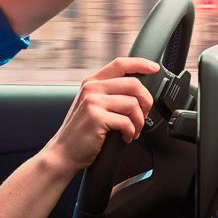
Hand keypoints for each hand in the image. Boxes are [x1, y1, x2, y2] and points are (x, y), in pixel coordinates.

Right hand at [45, 57, 157, 171]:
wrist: (63, 153)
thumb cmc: (81, 132)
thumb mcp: (92, 105)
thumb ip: (109, 94)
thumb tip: (138, 92)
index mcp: (92, 82)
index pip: (120, 64)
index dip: (140, 63)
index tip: (154, 68)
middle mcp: (92, 88)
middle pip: (133, 83)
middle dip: (146, 101)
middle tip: (144, 115)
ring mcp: (93, 102)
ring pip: (133, 104)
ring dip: (139, 121)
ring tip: (133, 131)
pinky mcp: (96, 117)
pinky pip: (126, 122)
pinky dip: (131, 132)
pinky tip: (125, 137)